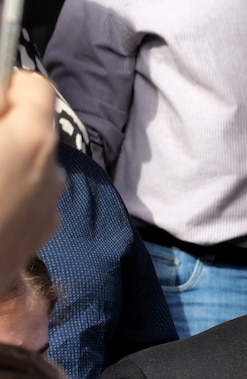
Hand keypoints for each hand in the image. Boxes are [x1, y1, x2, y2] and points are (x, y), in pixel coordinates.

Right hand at [0, 70, 64, 292]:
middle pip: (32, 129)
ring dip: (4, 162)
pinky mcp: (39, 236)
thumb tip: (0, 92)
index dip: (5, 86)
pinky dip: (6, 194)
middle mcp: (53, 172)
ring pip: (30, 166)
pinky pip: (26, 199)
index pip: (35, 87)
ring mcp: (50, 208)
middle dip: (2, 127)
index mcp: (32, 140)